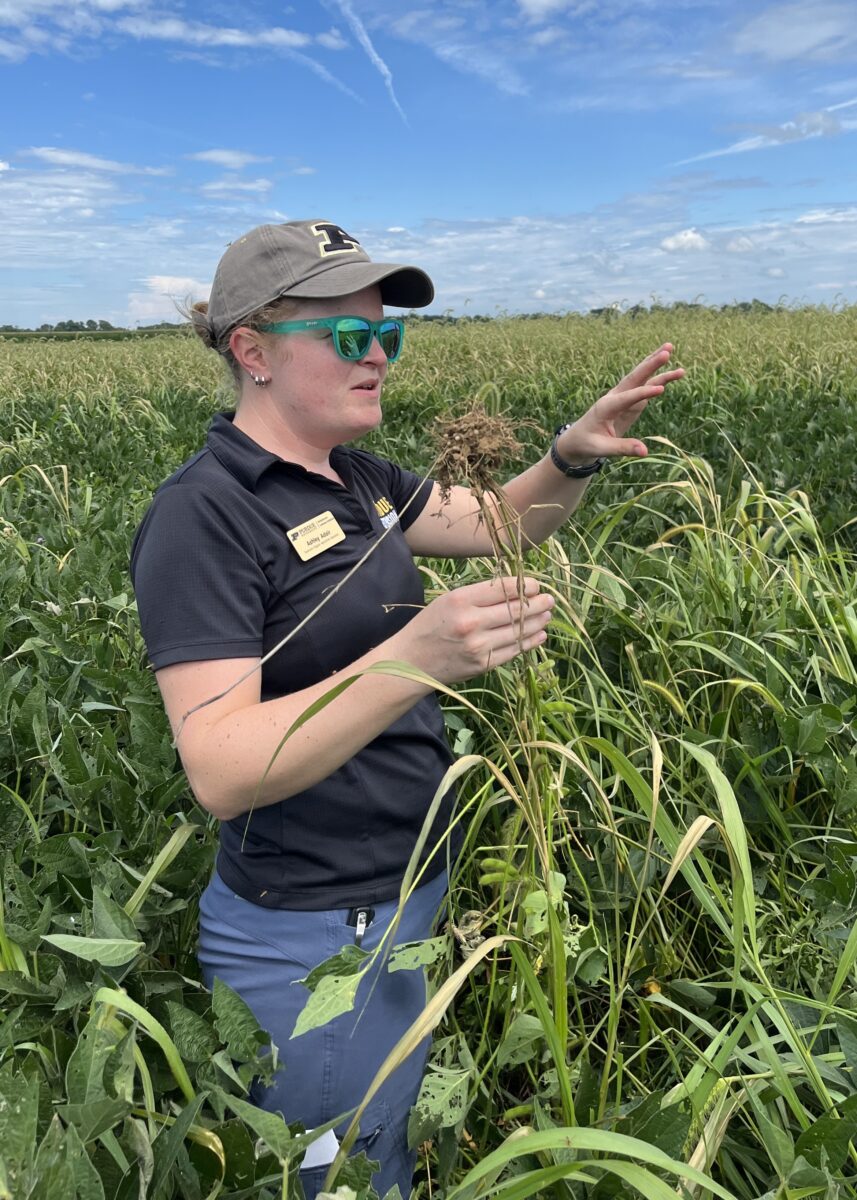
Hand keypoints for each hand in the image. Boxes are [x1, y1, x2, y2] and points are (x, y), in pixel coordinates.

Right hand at [391, 576, 554, 684]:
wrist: (410, 662)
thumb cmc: (428, 626)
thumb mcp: (448, 601)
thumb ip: (478, 595)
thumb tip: (515, 590)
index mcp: (461, 601)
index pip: (503, 589)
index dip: (525, 586)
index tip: (536, 585)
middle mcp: (472, 622)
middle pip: (516, 610)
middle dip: (538, 604)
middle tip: (550, 600)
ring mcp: (479, 646)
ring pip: (519, 631)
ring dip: (538, 622)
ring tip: (547, 615)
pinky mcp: (483, 664)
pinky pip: (514, 651)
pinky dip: (530, 642)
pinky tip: (539, 635)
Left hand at [557, 343, 684, 462]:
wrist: (578, 440)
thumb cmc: (587, 443)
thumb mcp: (602, 449)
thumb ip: (623, 448)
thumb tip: (645, 451)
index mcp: (606, 407)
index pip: (626, 398)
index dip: (642, 393)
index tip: (660, 388)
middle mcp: (615, 397)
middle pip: (634, 377)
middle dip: (650, 364)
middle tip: (667, 351)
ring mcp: (623, 397)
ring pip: (641, 377)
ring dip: (655, 364)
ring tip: (671, 349)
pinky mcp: (630, 401)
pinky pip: (646, 387)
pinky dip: (660, 378)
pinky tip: (674, 372)